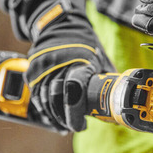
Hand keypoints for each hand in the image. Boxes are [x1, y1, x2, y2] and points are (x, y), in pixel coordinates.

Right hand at [25, 0, 113, 132]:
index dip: (76, 112)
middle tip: (74, 126)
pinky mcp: (33, 70)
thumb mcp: (102, 59)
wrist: (63, 26)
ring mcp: (43, 66)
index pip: (74, 90)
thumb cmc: (87, 46)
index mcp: (80, 61)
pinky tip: (53, 116)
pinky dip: (44, 109)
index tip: (82, 125)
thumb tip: (119, 103)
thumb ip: (108, 80)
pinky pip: (36, 95)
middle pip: (57, 98)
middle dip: (65, 118)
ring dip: (54, 116)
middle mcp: (59, 63)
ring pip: (44, 99)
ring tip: (65, 124)